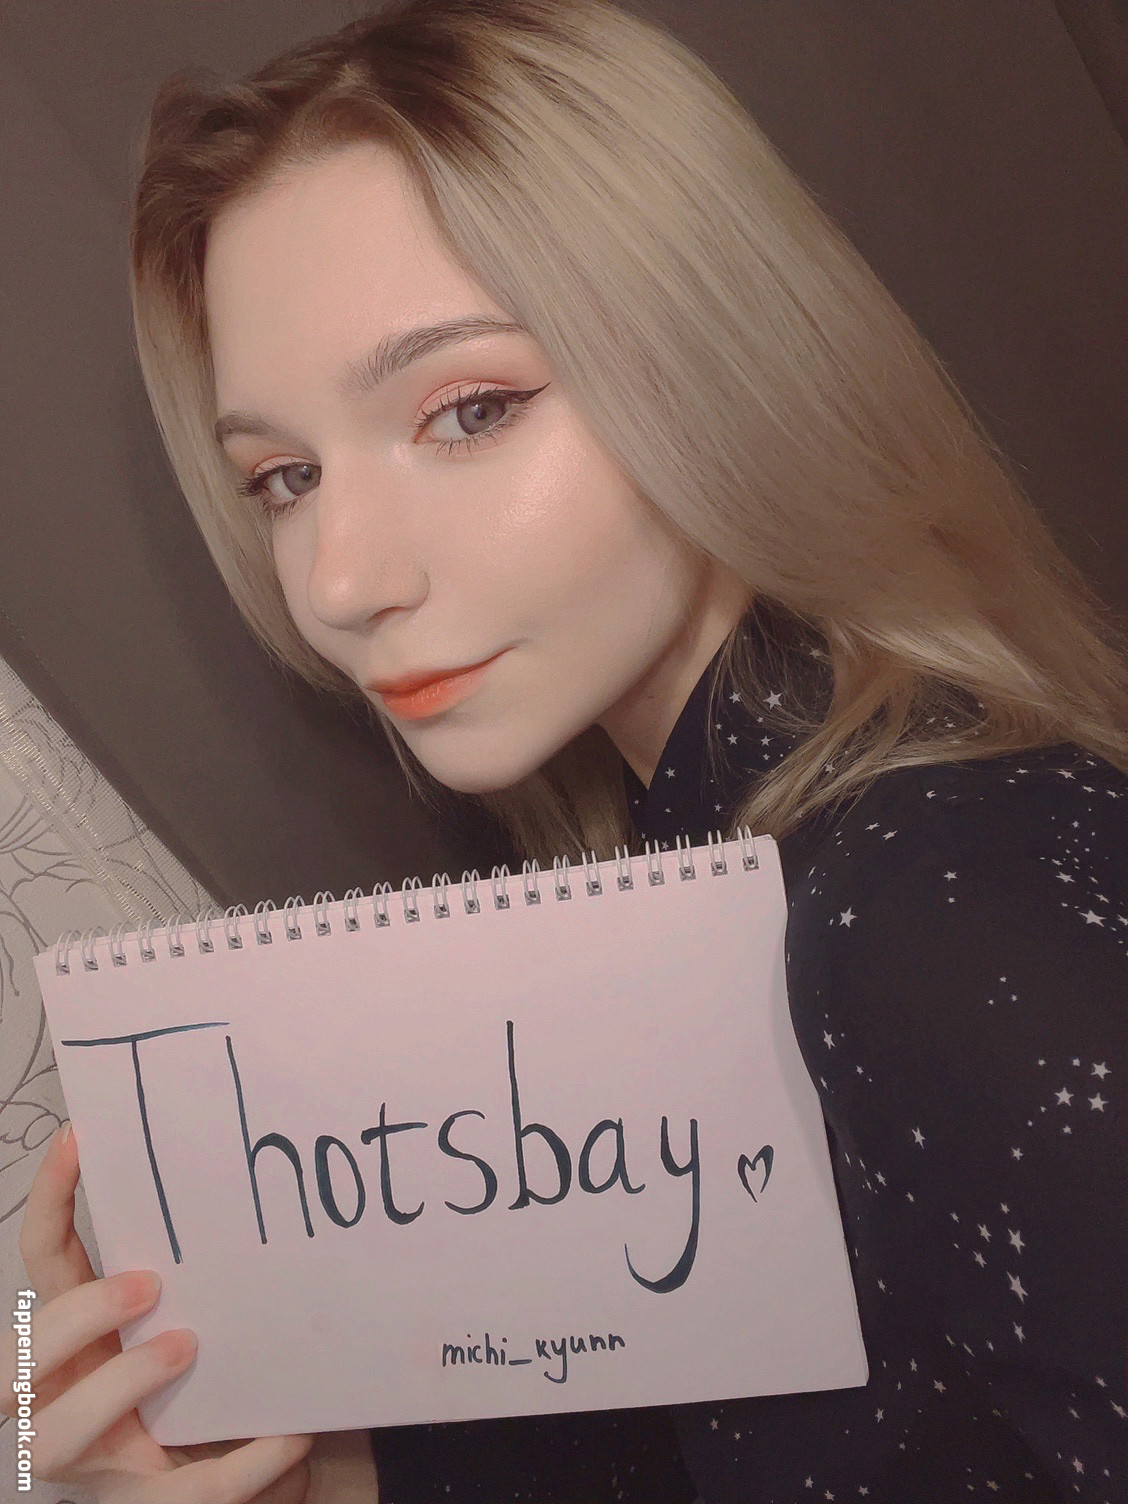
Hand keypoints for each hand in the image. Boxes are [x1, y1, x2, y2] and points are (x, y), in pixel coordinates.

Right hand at [1, 1122, 314, 1501]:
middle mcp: (67, 1400)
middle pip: (17, 1363)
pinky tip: (291, 1436)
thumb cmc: (221, 1376)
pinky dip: (244, 1465)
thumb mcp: (203, 1313)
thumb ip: (204, 1267)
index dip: (50, 1201)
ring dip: (119, 1384)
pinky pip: (189, 1496)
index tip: (82, 1137)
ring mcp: (101, 1463)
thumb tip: (246, 1168)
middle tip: (148, 1282)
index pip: (44, 1262)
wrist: (260, 1471)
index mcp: (78, 1340)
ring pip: (59, 1435)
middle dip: (72, 1317)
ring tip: (187, 1347)